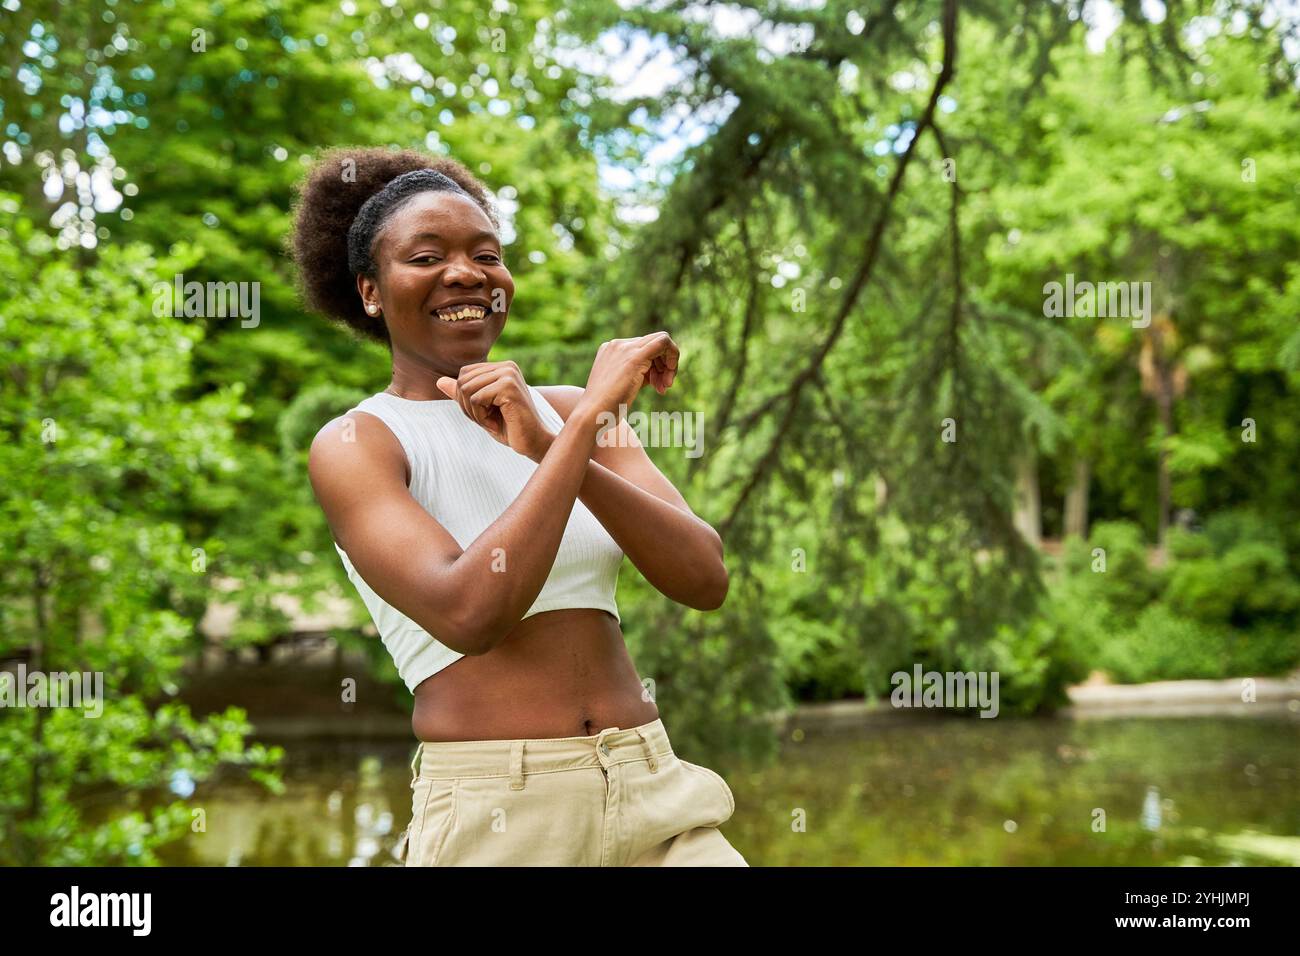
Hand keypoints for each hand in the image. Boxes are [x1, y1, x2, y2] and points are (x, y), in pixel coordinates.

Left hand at [436, 361, 555, 461]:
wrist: (532, 443)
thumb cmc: (508, 427)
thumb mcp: (480, 409)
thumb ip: (462, 393)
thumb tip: (439, 381)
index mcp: (502, 367)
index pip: (464, 374)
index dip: (465, 398)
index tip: (484, 413)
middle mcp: (507, 366)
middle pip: (462, 381)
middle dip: (468, 406)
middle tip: (487, 420)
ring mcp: (509, 374)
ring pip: (466, 390)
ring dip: (474, 413)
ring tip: (493, 421)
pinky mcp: (509, 387)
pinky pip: (475, 399)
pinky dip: (481, 417)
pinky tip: (497, 424)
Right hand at [577, 331, 678, 420]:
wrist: (592, 414)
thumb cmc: (606, 407)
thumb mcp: (622, 385)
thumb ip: (637, 374)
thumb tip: (655, 375)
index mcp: (611, 350)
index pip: (644, 347)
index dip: (656, 364)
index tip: (657, 384)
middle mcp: (617, 344)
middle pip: (654, 342)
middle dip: (665, 364)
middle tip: (664, 387)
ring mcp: (625, 348)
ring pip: (662, 341)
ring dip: (669, 365)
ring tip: (663, 388)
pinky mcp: (635, 356)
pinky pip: (664, 342)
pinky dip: (673, 359)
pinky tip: (666, 382)